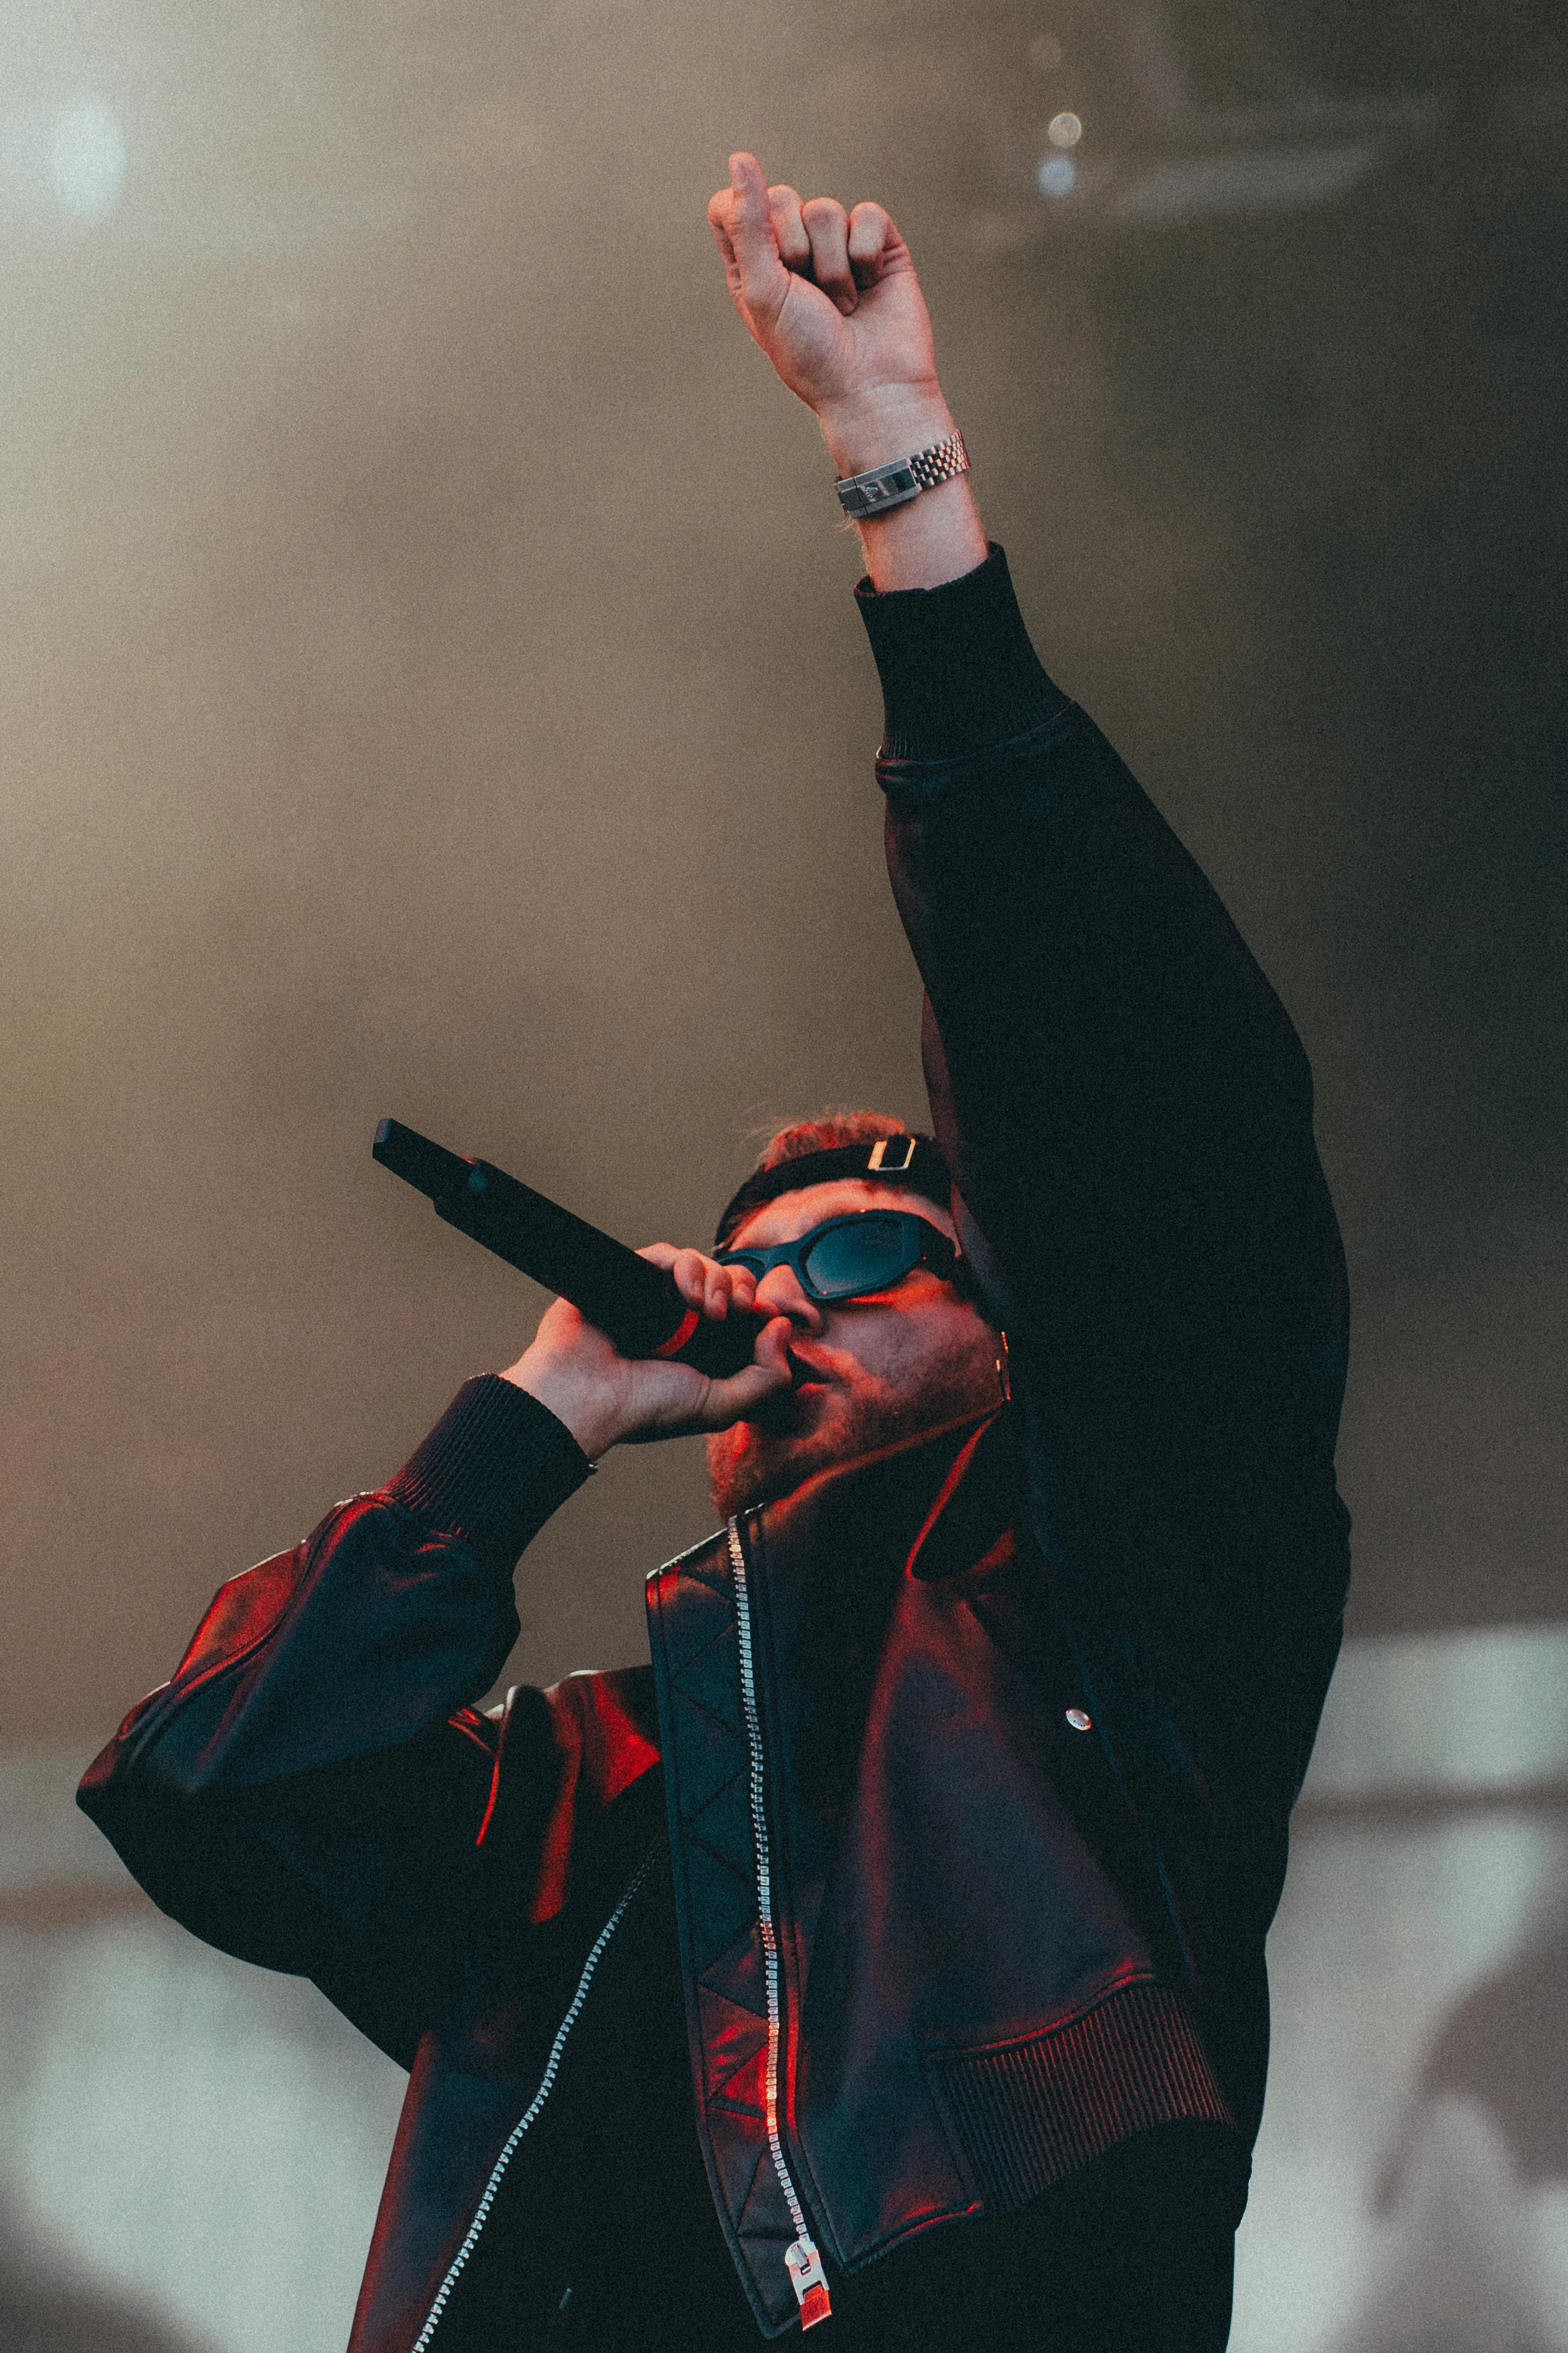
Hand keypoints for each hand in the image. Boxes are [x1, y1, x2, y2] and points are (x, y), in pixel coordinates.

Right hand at [501, 1246, 792, 1459]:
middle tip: (738, 1312)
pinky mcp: (631, 1277)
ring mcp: (656, 1299)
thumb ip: (766, 1378)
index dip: (761, 1309)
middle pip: (729, 1284)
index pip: (745, 1316)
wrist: (585, 1396)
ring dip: (717, 1280)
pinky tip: (683, 1295)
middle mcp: (682, 1324)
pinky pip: (670, 1254)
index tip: (766, 1315)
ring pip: (704, 1266)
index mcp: (704, 1351)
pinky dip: (686, 1266)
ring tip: (708, 1310)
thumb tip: (782, 1327)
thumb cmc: (644, 1408)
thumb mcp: (721, 1405)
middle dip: (742, 1290)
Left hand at [707, 152, 988, 588]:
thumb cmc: (811, 355)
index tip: (763, 259)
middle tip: (809, 298)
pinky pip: (867, 214)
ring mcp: (836, 247)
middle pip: (780, 197)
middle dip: (795, 249)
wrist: (873, 391)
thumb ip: (748, 224)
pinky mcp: (879, 246)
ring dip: (833, 265)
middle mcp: (791, 251)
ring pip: (825, 208)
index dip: (745, 220)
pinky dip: (867, 252)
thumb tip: (740, 157)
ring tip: (843, 305)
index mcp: (752, 266)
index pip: (730, 206)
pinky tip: (870, 287)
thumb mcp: (764, 291)